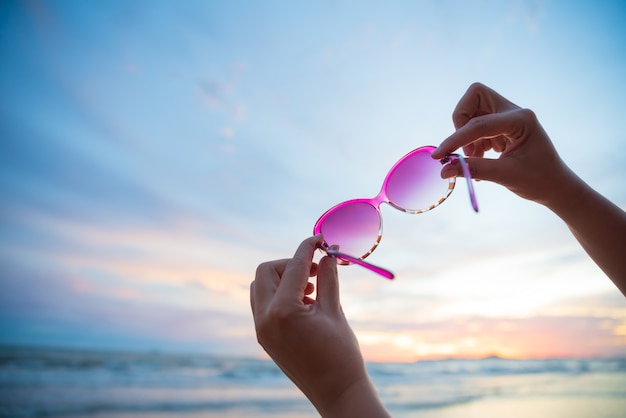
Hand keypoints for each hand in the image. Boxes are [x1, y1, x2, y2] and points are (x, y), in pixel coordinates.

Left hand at [250, 235, 388, 416]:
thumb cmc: (340, 353)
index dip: (308, 248)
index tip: (321, 239)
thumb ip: (327, 278)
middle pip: (266, 271)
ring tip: (311, 288)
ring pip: (260, 287)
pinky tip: (304, 302)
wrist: (336, 392)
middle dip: (289, 263)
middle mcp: (264, 318)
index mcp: (283, 311)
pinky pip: (263, 304)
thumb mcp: (334, 310)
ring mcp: (261, 329)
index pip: (292, 266)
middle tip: (315, 269)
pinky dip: (279, 294)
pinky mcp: (264, 337)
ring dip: (283, 278)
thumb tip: (328, 254)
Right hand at [431, 82, 573, 206]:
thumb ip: (473, 169)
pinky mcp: (502, 126)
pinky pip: (477, 125)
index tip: (438, 156)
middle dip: (461, 118)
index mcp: (521, 119)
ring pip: (474, 109)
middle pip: (475, 96)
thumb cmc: (538, 180)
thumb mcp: (505, 175)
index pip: (479, 123)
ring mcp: (508, 117)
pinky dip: (472, 141)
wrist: (555, 187)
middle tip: (462, 145)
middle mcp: (514, 112)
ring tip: (474, 157)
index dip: (455, 139)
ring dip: (466, 132)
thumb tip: (443, 170)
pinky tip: (479, 159)